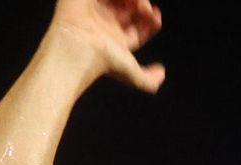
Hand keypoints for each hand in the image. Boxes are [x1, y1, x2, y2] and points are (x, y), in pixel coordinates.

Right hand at [49, 0, 165, 91]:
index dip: (149, 20)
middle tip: (147, 10)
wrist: (78, 48)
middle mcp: (105, 23)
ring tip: (140, 5)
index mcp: (114, 38)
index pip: (136, 25)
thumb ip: (148, 81)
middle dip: (142, 7)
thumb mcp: (131, 76)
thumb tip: (161, 73)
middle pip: (129, 7)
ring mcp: (95, 9)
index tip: (156, 18)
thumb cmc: (102, 61)